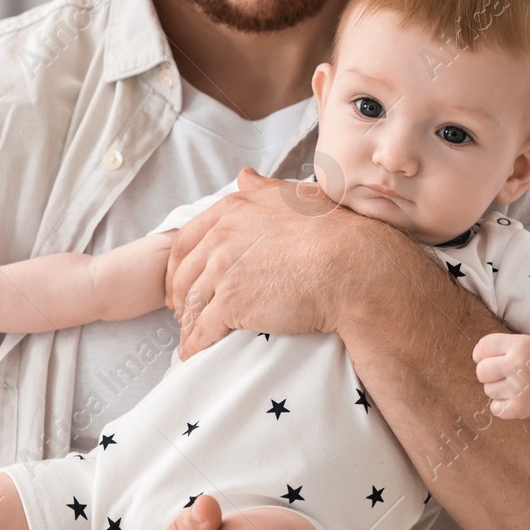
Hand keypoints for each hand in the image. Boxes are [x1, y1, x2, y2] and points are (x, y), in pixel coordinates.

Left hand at [165, 167, 364, 360]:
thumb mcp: (293, 196)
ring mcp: (222, 271)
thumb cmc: (333, 230)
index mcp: (231, 210)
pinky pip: (203, 329)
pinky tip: (193, 353)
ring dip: (187, 322)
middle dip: (178, 295)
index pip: (185, 240)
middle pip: (183, 273)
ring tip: (190, 334)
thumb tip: (244, 176)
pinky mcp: (231, 304)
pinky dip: (195, 344)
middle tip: (181, 310)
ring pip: (191, 302)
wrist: (351, 265)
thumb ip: (262, 189)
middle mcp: (220, 238)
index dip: (178, 265)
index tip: (179, 279)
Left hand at [472, 332, 529, 417]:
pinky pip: (495, 408)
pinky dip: (503, 406)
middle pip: (481, 371)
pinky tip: (518, 398)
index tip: (494, 357)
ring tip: (520, 385)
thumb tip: (474, 358)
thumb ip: (499, 348)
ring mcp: (521, 388)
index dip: (483, 354)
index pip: (482, 348)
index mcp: (520, 345)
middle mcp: (519, 365)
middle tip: (508, 373)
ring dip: (499, 389)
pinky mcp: (521, 408)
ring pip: (488, 390)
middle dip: (490, 373)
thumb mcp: (526, 343)